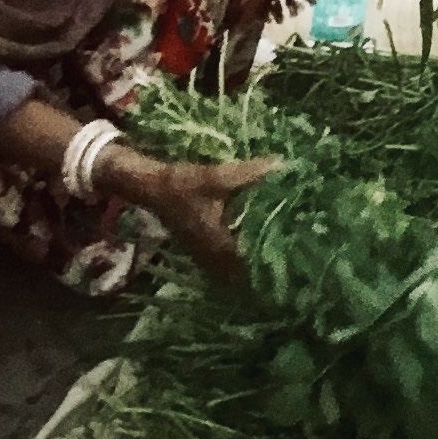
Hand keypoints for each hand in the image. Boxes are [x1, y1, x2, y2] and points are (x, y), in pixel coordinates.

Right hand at [109, 152, 277, 286]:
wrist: (150, 186)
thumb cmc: (182, 185)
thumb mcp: (216, 178)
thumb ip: (247, 174)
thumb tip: (280, 165)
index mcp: (217, 242)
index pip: (245, 267)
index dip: (265, 269)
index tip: (287, 265)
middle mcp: (209, 254)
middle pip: (236, 273)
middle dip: (256, 271)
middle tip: (282, 263)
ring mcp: (200, 252)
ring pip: (225, 269)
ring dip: (242, 267)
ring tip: (266, 259)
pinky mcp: (195, 245)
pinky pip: (216, 261)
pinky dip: (230, 259)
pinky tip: (241, 248)